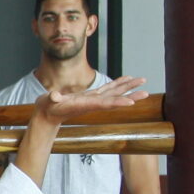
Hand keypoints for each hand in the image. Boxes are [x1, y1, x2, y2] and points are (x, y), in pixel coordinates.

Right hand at [32, 75, 149, 121]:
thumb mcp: (48, 102)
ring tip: (142, 81)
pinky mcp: (91, 96)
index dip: (118, 102)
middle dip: (131, 95)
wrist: (47, 115)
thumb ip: (51, 99)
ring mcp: (93, 99)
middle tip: (146, 92)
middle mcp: (92, 103)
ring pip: (115, 92)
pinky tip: (127, 78)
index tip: (131, 102)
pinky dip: (118, 83)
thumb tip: (53, 96)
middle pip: (115, 99)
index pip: (104, 104)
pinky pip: (109, 89)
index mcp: (84, 105)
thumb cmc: (47, 108)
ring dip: (129, 87)